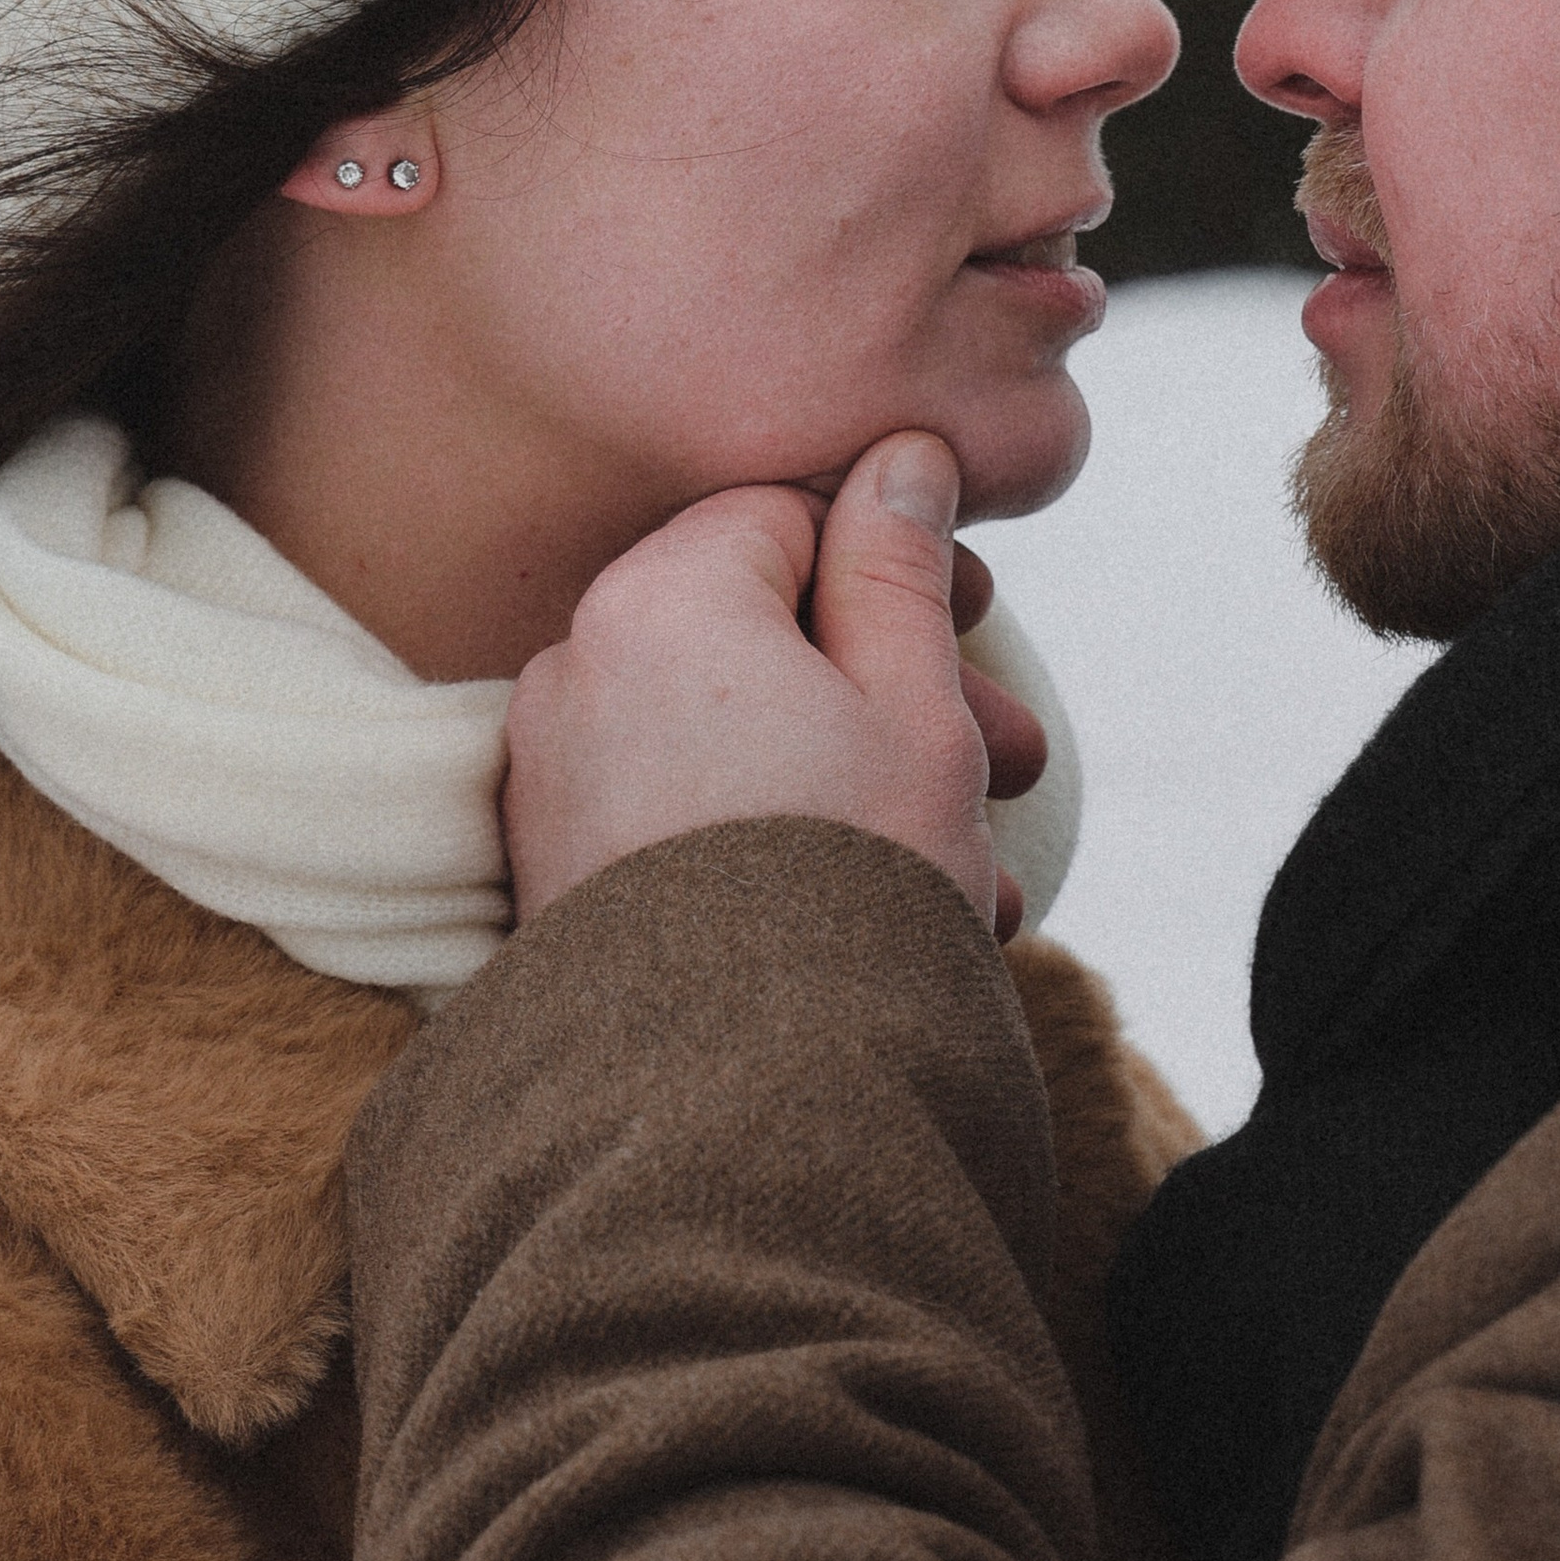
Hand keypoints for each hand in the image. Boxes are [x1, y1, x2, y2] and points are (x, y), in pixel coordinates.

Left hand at [502, 433, 1046, 933]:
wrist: (733, 1106)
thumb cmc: (845, 881)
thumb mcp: (913, 704)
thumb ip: (900, 566)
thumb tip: (898, 453)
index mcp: (657, 598)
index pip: (785, 516)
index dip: (894, 566)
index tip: (979, 627)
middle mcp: (573, 669)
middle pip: (759, 632)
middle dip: (895, 693)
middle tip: (1009, 765)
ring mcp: (550, 777)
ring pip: (734, 734)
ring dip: (855, 781)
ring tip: (968, 878)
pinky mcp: (550, 873)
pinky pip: (682, 813)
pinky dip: (774, 836)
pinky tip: (875, 914)